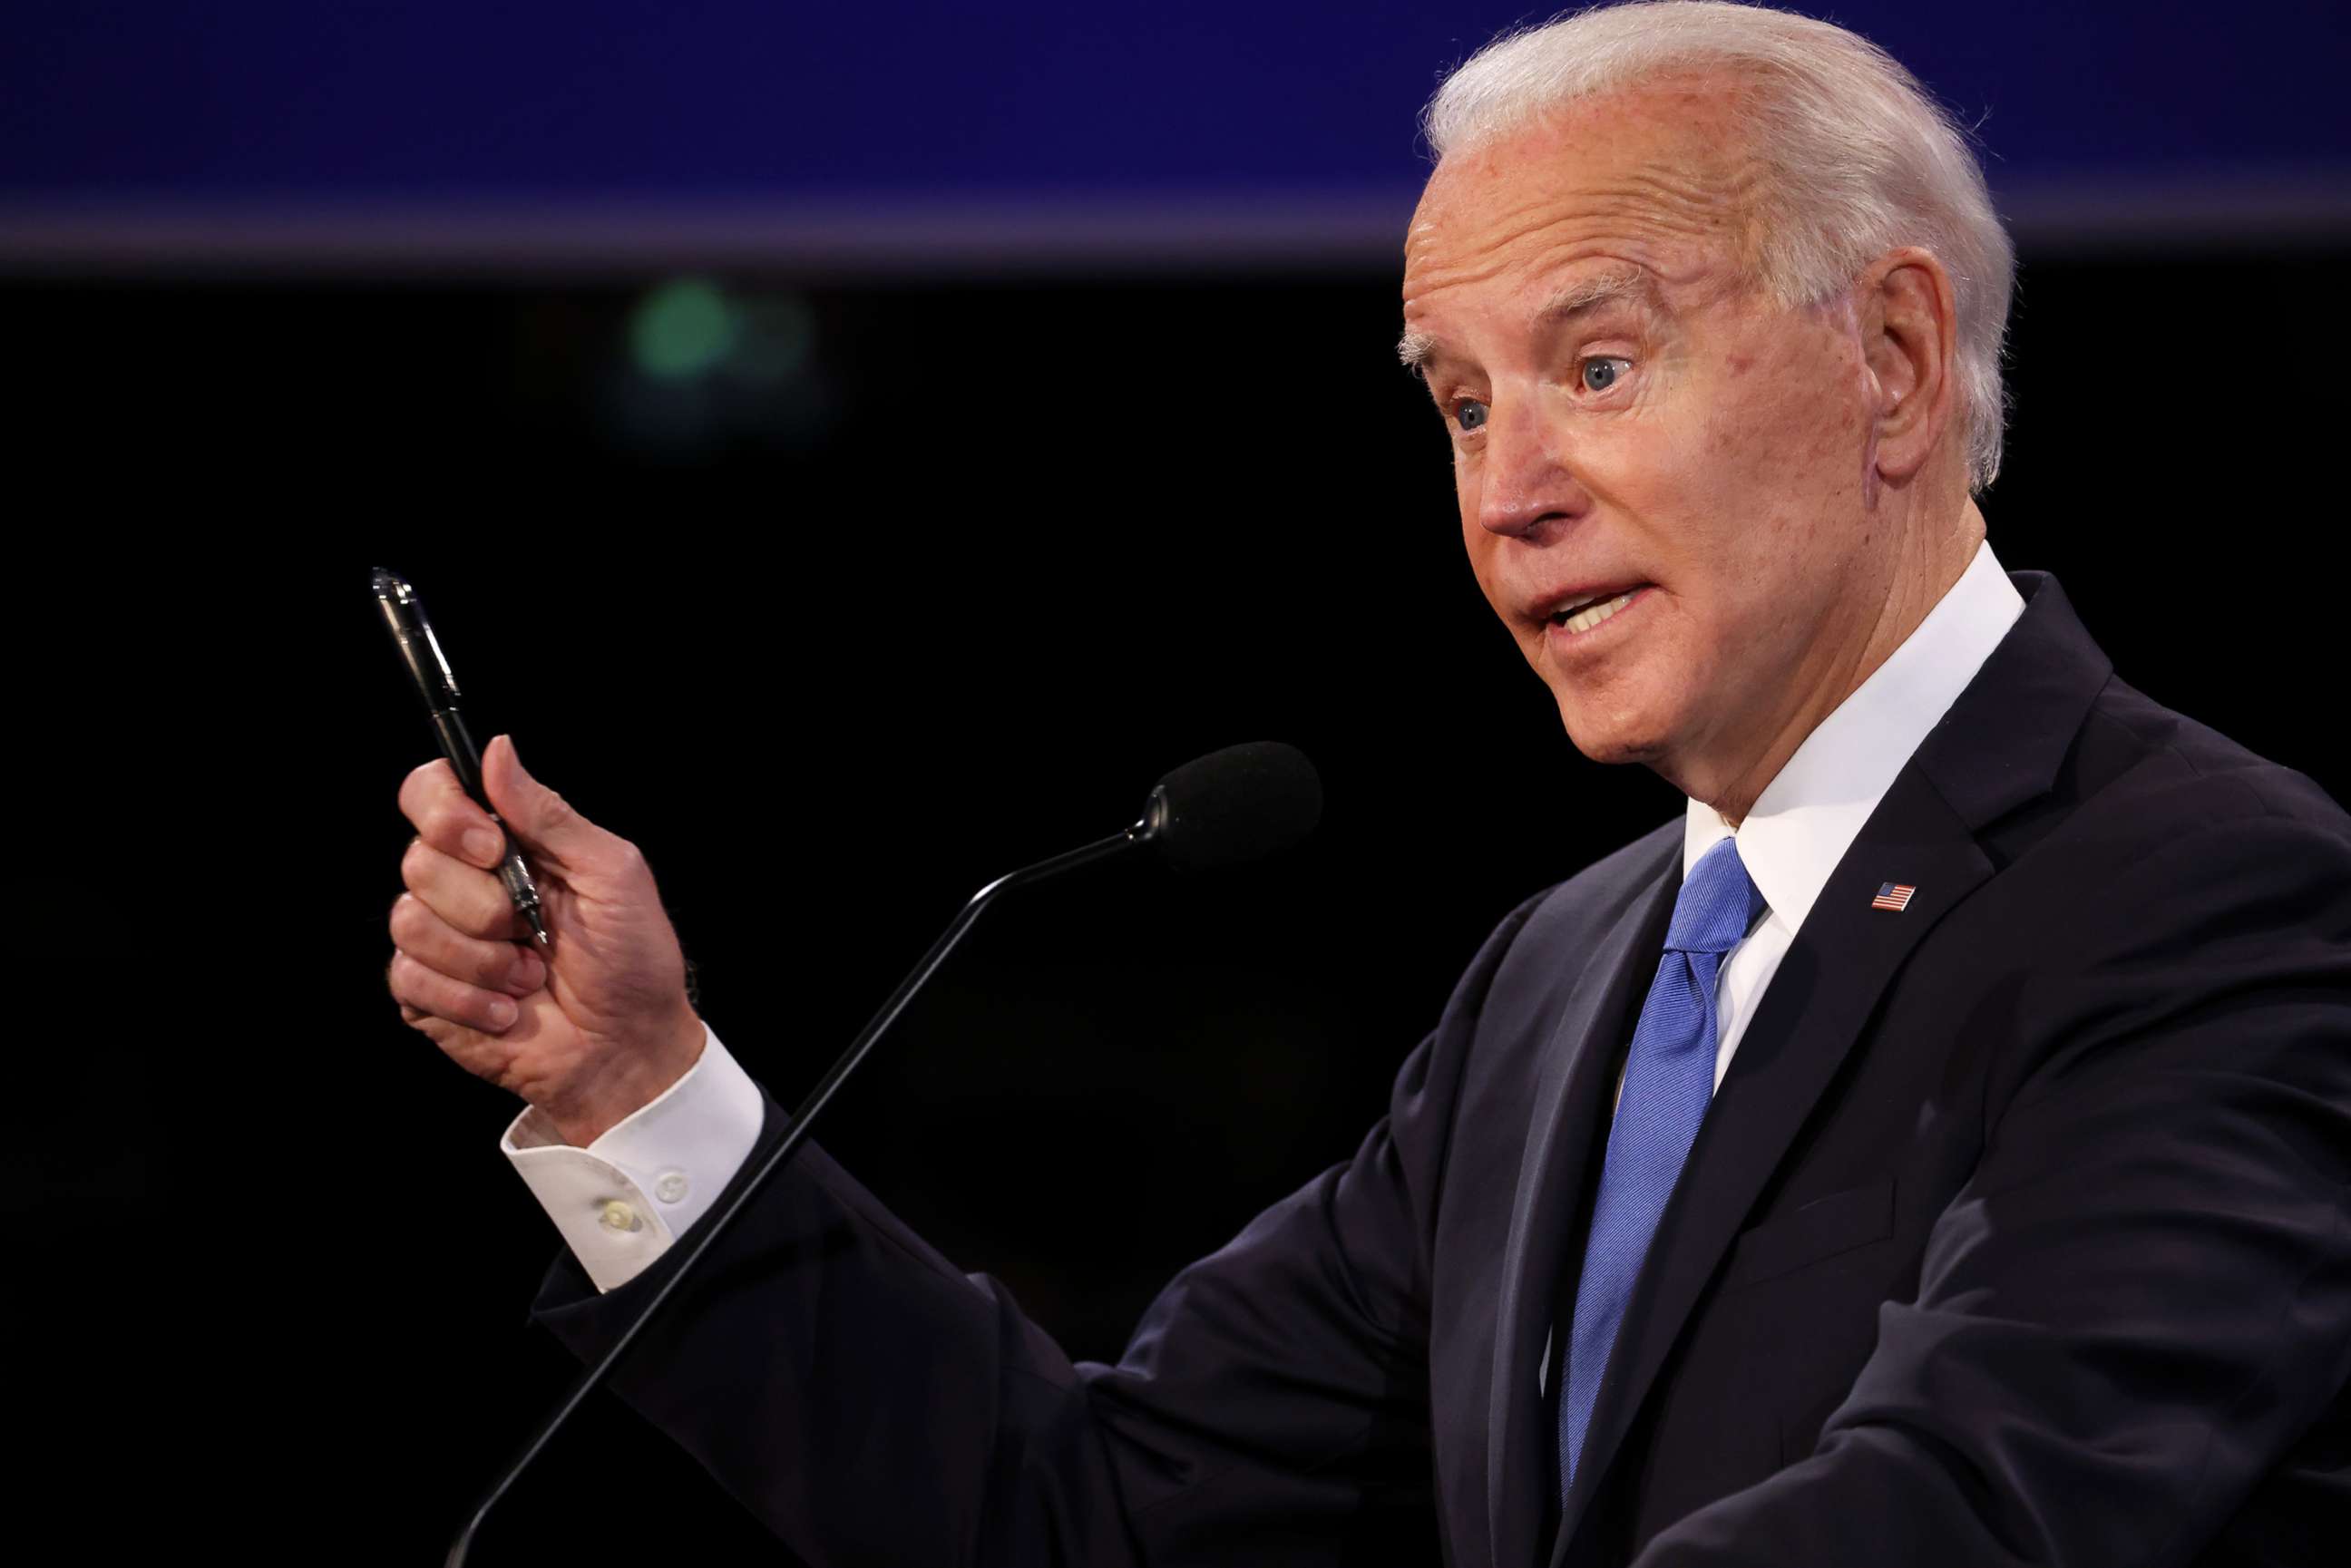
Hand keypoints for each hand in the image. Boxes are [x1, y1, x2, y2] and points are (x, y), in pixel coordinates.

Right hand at [386, 735, 704, 1145]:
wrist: (628, 1048)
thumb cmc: (634, 960)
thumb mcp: (612, 873)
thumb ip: (551, 814)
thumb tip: (498, 748)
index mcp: (506, 844)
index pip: (432, 794)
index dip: (445, 813)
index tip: (492, 846)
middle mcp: (465, 884)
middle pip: (418, 859)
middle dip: (485, 903)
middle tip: (534, 929)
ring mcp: (441, 939)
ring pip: (410, 920)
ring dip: (483, 958)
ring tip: (531, 975)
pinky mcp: (427, 993)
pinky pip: (409, 976)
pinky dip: (468, 998)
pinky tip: (508, 1010)